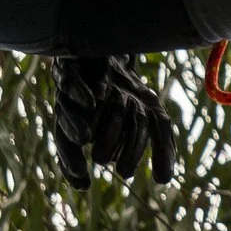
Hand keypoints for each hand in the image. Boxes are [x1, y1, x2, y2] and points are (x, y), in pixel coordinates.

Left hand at [49, 55, 177, 189]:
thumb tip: (165, 181)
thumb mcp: (154, 118)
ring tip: (85, 139)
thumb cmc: (133, 91)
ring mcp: (67, 89)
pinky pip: (69, 81)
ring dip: (74, 124)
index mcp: (87, 128)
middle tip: (99, 161)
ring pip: (66, 109)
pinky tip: (92, 102)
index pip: (74, 151)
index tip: (83, 184)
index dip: (74, 167)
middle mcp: (71, 111)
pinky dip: (79, 93)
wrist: (119, 46)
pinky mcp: (67, 68)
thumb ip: (160, 146)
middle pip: (74, 132)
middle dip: (79, 148)